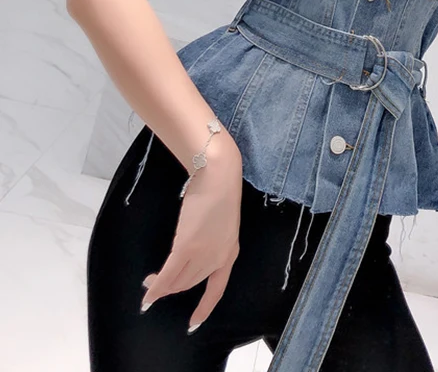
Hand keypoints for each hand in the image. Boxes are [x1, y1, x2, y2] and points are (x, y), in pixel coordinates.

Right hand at [140, 135, 242, 333]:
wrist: (218, 175)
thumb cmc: (220, 191)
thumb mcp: (221, 222)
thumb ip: (210, 240)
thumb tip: (190, 252)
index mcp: (230, 252)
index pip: (217, 288)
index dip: (205, 307)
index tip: (194, 322)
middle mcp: (218, 258)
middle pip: (191, 284)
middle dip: (173, 288)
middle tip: (157, 285)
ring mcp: (203, 254)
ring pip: (178, 281)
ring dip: (162, 286)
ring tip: (150, 283)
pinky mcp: (187, 247)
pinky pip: (168, 274)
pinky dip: (156, 286)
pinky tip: (147, 291)